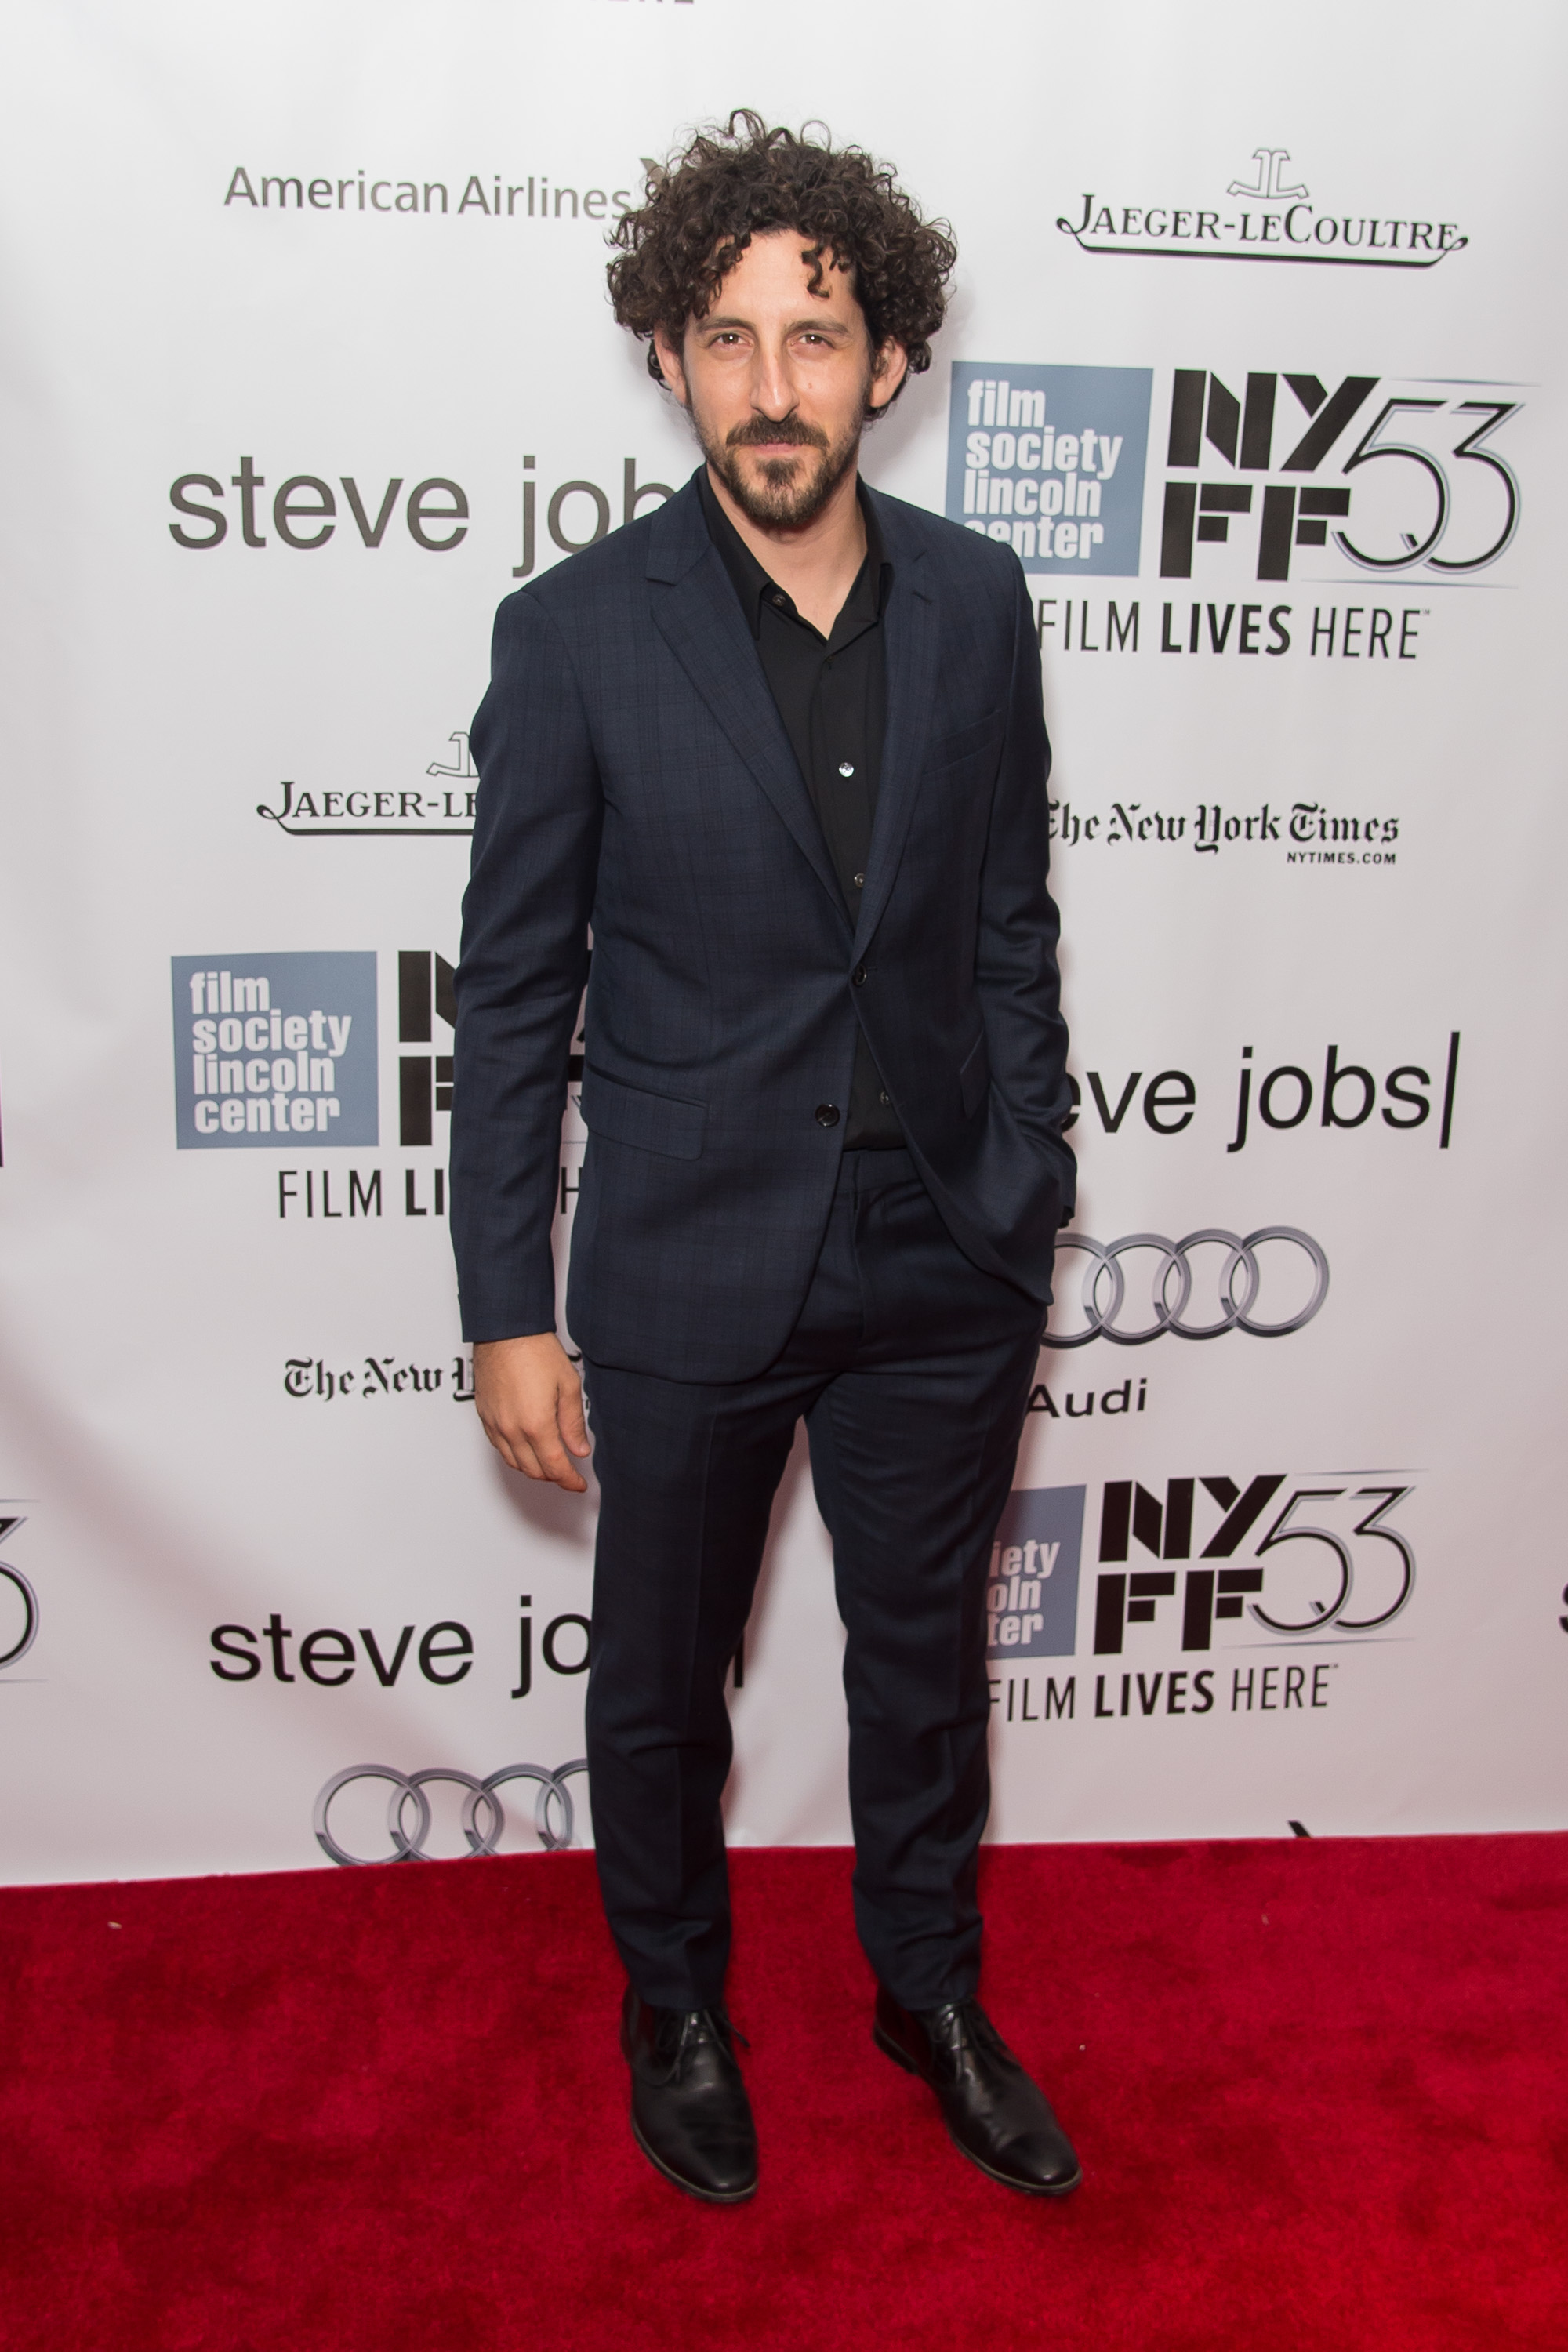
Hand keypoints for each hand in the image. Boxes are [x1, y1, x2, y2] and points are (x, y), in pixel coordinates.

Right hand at [472, 1334, 590, 1491]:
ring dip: (534, 1468)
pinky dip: (516, 1455)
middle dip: (554, 1477)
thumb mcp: (568, 1385)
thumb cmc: (536, 1351)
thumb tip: (579, 1450)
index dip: (570, 1481)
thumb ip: (573, 1423)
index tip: (579, 1485)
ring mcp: (495, 1424)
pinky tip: (528, 1447)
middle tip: (569, 1474)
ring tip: (550, 1462)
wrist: (504, 1331)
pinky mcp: (484, 1416)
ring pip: (514, 1463)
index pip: (555, 1467)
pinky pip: (499, 1447)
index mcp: (536, 1424)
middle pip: (534, 1470)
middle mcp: (512, 1429)